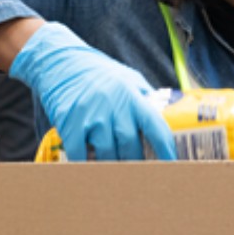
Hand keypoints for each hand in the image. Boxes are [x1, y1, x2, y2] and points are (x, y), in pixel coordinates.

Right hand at [9, 22, 176, 160]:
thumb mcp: (129, 79)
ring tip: (114, 171)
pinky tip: (90, 168)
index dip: (166, 150)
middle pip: (131, 147)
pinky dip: (86, 165)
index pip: (156, 128)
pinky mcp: (70, 124)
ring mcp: (92, 116)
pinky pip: (80, 155)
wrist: (62, 62)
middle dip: (135, 163)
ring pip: (107, 155)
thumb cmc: (100, 73)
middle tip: (137, 172)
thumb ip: (146, 99)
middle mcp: (114, 107)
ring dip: (112, 167)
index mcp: (133, 96)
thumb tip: (165, 117)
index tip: (171, 165)